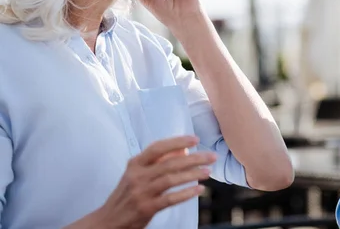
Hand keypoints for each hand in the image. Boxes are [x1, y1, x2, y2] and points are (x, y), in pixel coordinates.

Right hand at [95, 135, 215, 228]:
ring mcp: (141, 192)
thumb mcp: (137, 174)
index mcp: (135, 164)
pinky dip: (186, 193)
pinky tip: (199, 189)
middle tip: (211, 156)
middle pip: (169, 163)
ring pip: (171, 179)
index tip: (195, 139)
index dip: (177, 141)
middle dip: (194, 158)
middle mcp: (137, 176)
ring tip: (208, 171)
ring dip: (192, 174)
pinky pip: (169, 199)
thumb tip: (183, 150)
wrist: (108, 221)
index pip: (158, 147)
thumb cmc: (127, 194)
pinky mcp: (146, 208)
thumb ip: (158, 162)